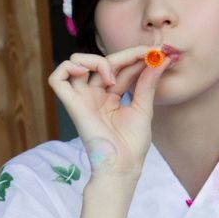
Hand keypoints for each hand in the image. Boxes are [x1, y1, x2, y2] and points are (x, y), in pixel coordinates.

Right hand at [48, 47, 170, 178]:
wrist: (123, 165)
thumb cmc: (132, 144)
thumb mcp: (143, 108)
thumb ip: (147, 83)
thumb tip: (161, 60)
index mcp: (111, 96)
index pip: (120, 67)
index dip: (135, 57)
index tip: (156, 52)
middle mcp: (95, 95)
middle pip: (102, 62)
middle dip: (126, 55)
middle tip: (146, 55)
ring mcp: (82, 98)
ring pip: (76, 62)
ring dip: (96, 60)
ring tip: (112, 76)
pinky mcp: (72, 105)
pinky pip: (57, 78)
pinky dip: (68, 67)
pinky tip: (87, 72)